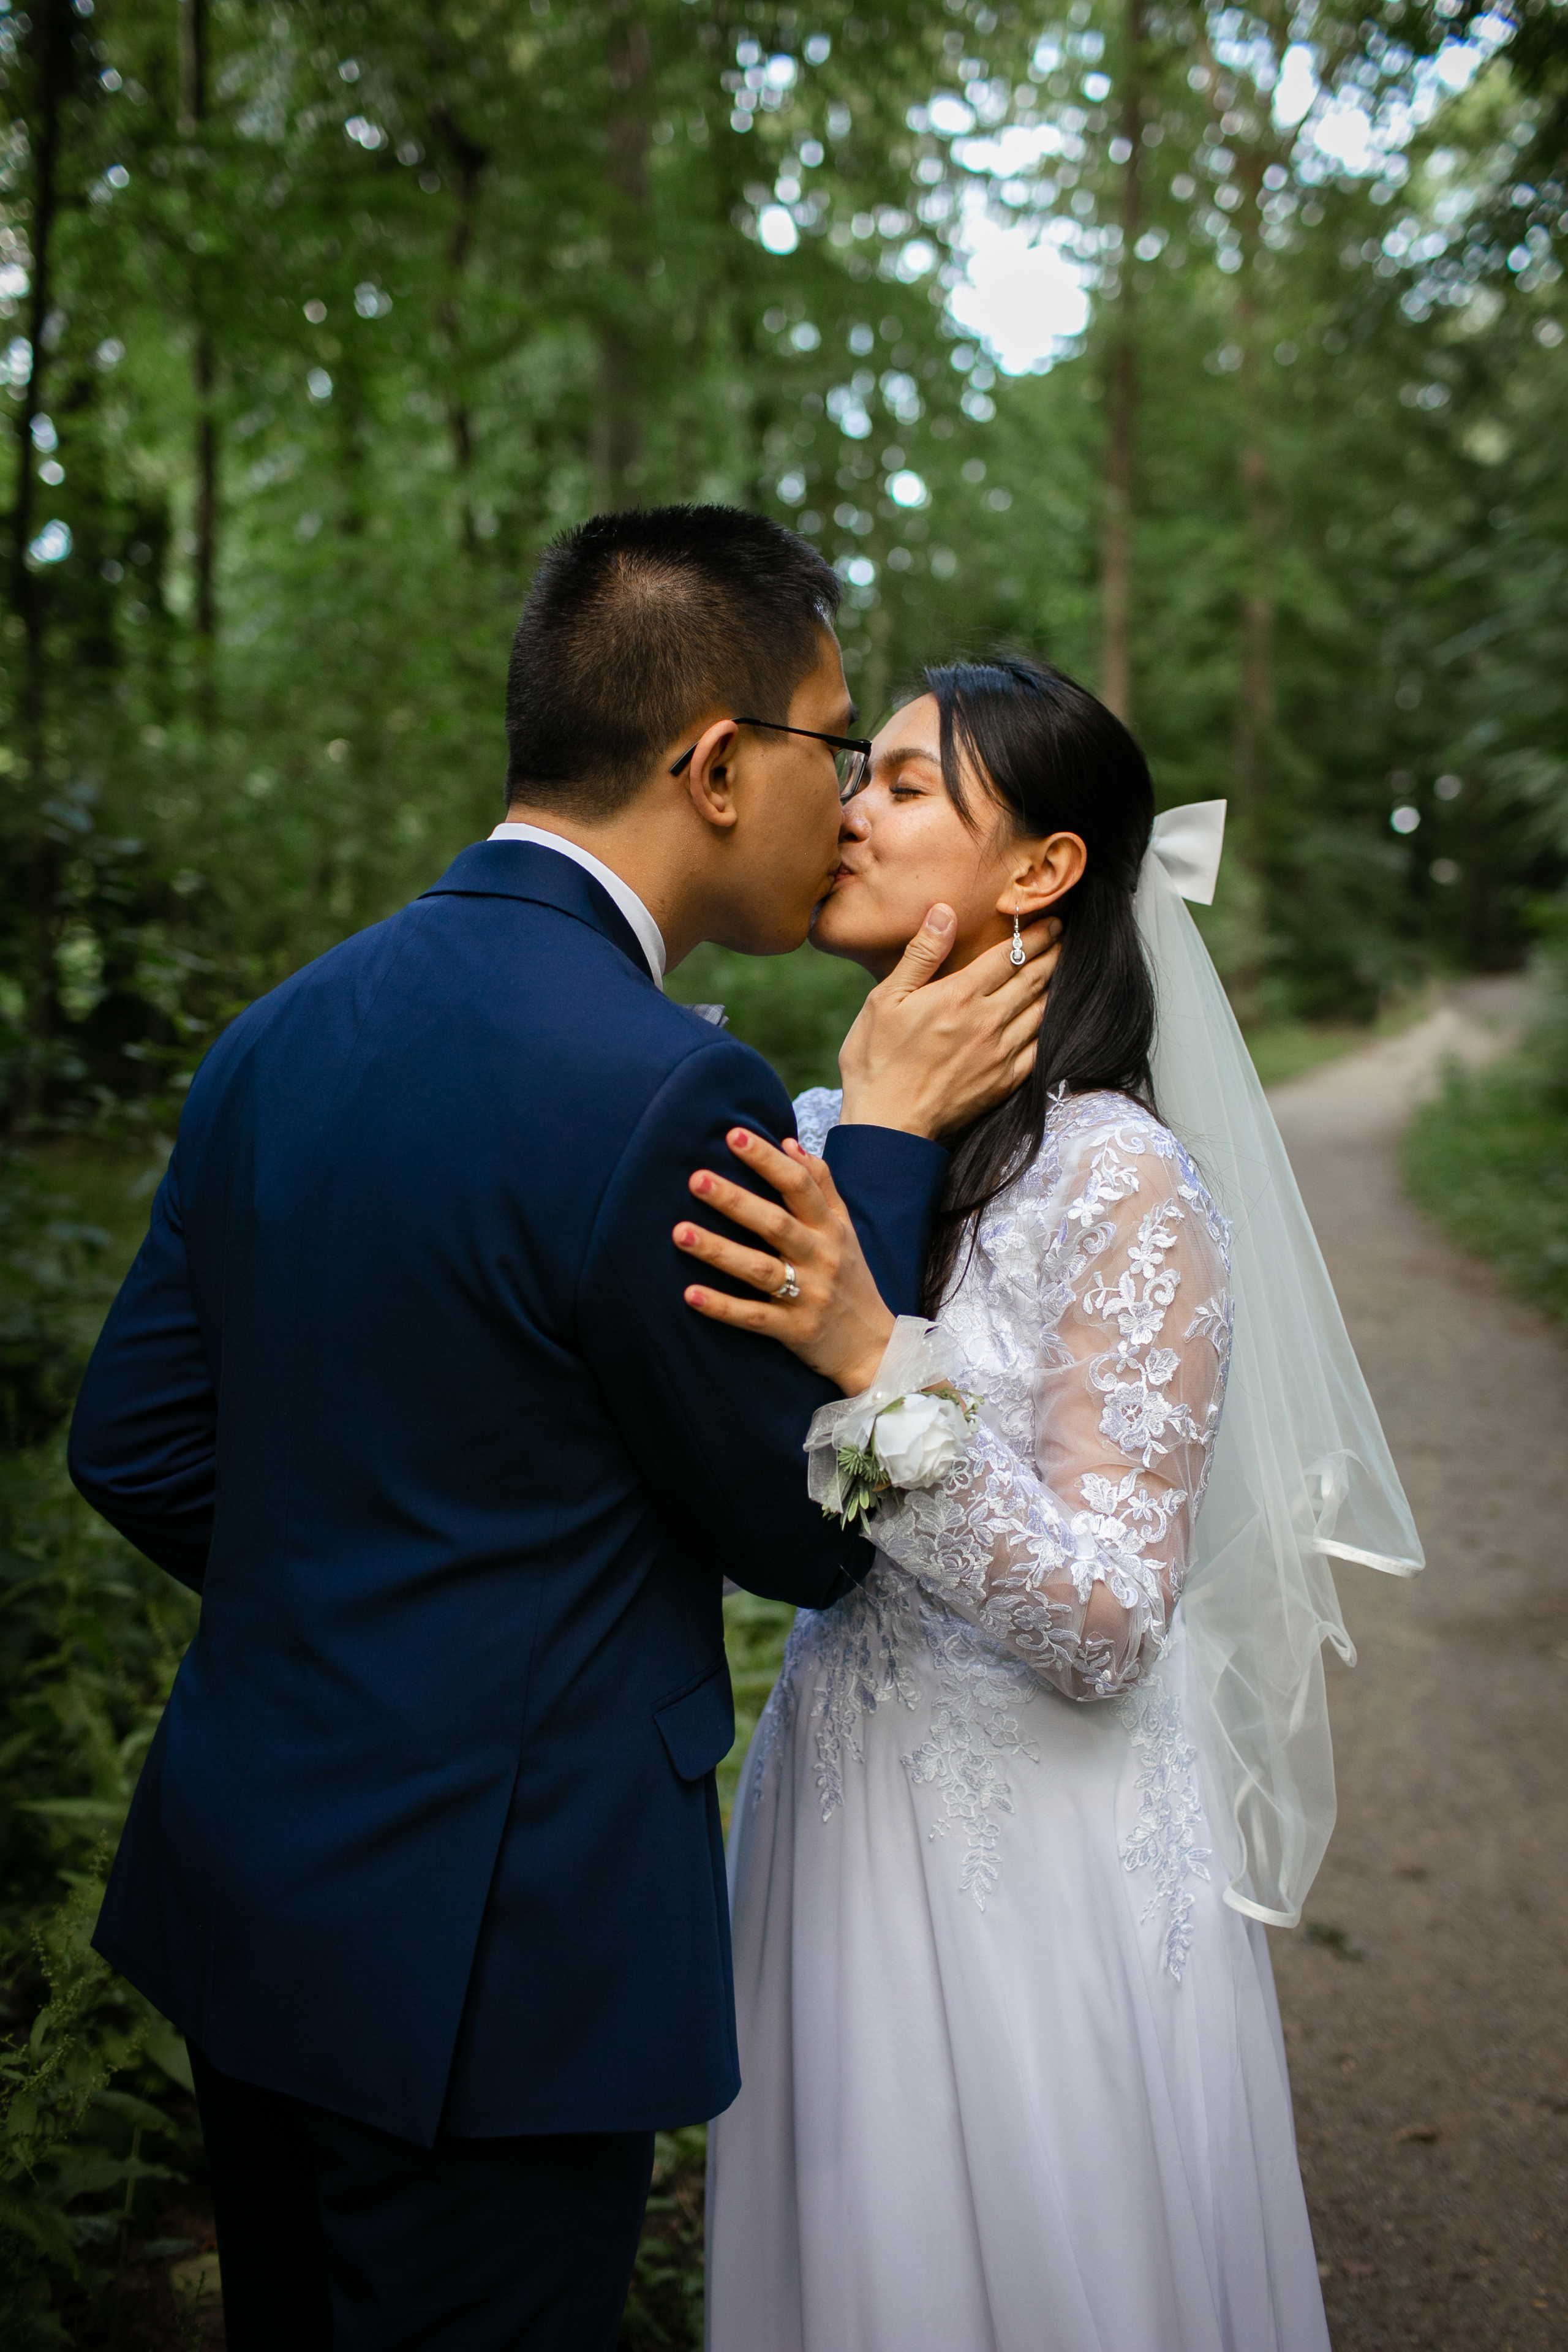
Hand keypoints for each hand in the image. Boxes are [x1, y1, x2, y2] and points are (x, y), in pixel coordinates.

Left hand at [675, 1130, 893, 1396]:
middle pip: (776, 1224)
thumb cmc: (851, 1279)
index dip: (767, 1159)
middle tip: (696, 1178)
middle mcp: (821, 1258)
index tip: (733, 1135)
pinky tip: (690, 1294)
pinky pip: (754, 1317)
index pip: (800, 1185)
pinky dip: (723, 1307)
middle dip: (735, 1200)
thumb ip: (821, 1184)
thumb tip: (789, 1142)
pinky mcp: (794, 1331)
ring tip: (679, 1232)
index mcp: (830, 1228)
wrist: (874, 1347)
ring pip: (760, 1270)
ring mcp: (808, 1296)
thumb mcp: (844, 1229)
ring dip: (719, 1251)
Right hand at [837, 908, 1060, 1140]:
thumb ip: (921, 954)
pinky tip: (1050, 1018)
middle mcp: (987, 1021)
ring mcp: (1000, 1053)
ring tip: (1062, 971)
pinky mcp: (1005, 1081)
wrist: (887, 1125)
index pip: (1009, 956)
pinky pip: (1039, 1047)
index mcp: (959, 995)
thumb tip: (945, 911)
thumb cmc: (876, 1060)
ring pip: (1041, 1011)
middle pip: (1032, 980)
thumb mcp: (886, 999)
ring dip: (1055, 987)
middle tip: (1064, 939)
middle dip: (1051, 955)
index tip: (1050, 924)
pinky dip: (1049, 1027)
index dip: (1033, 936)